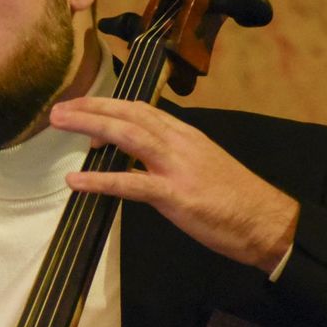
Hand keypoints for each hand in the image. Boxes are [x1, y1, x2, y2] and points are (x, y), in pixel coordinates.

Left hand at [49, 97, 298, 272]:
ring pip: (128, 136)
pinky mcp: (176, 195)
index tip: (82, 105)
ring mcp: (178, 167)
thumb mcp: (203, 165)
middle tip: (59, 108)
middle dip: (91, 107)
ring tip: (60, 124)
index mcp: (186, 134)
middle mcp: (180, 142)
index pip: (141, 109)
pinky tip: (76, 181)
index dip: (109, 105)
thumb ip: (172, 156)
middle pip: (129, 114)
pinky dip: (100, 180)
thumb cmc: (236, 199)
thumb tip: (138, 156)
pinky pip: (131, 184)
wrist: (267, 222)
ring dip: (90, 127)